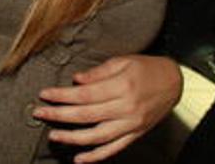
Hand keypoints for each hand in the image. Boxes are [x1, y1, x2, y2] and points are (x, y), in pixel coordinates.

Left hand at [33, 55, 182, 162]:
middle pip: (86, 115)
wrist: (174, 82)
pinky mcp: (135, 134)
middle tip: (40, 113)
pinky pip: (114, 149)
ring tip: (54, 136)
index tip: (45, 94)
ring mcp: (131, 124)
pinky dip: (96, 156)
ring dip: (73, 138)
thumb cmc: (147, 68)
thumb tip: (76, 80)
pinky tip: (80, 159)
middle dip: (59, 115)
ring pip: (97, 136)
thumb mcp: (122, 61)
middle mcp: (126, 108)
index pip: (84, 94)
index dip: (62, 95)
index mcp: (121, 86)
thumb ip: (98, 72)